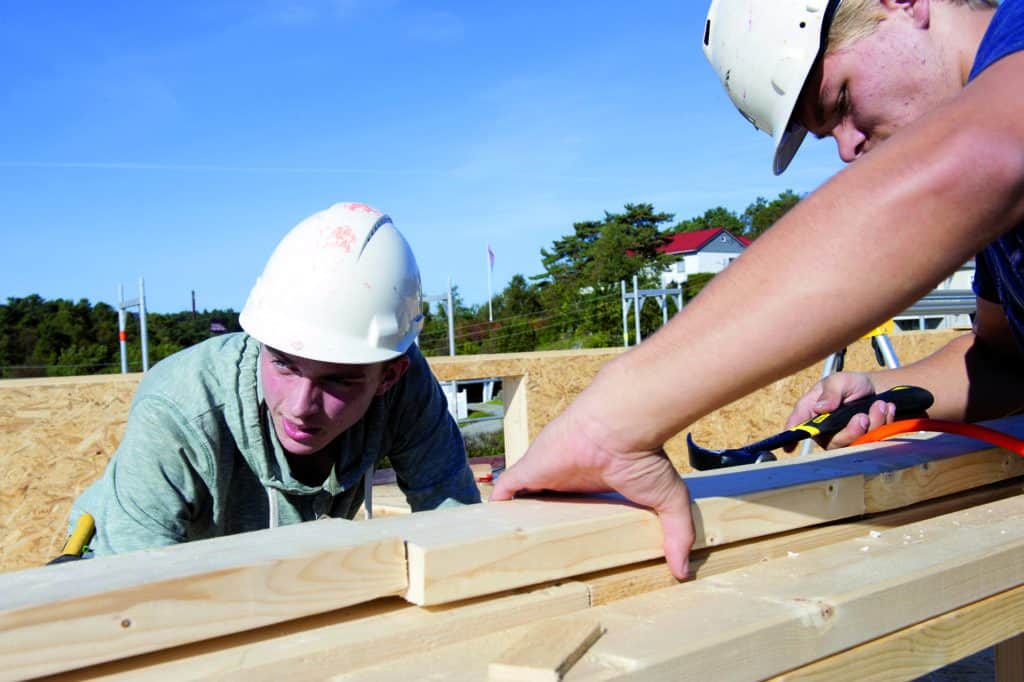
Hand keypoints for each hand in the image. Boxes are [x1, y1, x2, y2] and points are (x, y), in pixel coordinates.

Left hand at [490, 399, 693, 580]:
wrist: (621, 424)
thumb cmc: (644, 456)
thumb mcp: (668, 499)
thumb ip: (677, 533)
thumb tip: (684, 570)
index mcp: (595, 484)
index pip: (576, 506)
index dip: (568, 522)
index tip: (563, 545)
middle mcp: (568, 478)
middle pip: (545, 503)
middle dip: (537, 522)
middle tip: (528, 553)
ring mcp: (547, 473)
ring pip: (522, 498)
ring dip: (513, 514)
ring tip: (501, 541)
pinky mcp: (530, 469)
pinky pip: (505, 489)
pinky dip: (496, 503)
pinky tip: (484, 523)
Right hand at [785, 372, 895, 449]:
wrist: (877, 390)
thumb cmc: (851, 385)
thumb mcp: (840, 380)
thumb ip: (831, 392)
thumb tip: (821, 408)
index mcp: (811, 412)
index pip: (797, 426)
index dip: (791, 438)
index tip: (788, 448)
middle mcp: (824, 430)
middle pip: (832, 442)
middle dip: (851, 431)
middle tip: (864, 416)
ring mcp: (843, 439)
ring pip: (854, 443)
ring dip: (872, 424)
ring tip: (880, 405)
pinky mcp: (861, 442)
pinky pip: (872, 441)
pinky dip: (883, 424)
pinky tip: (886, 409)